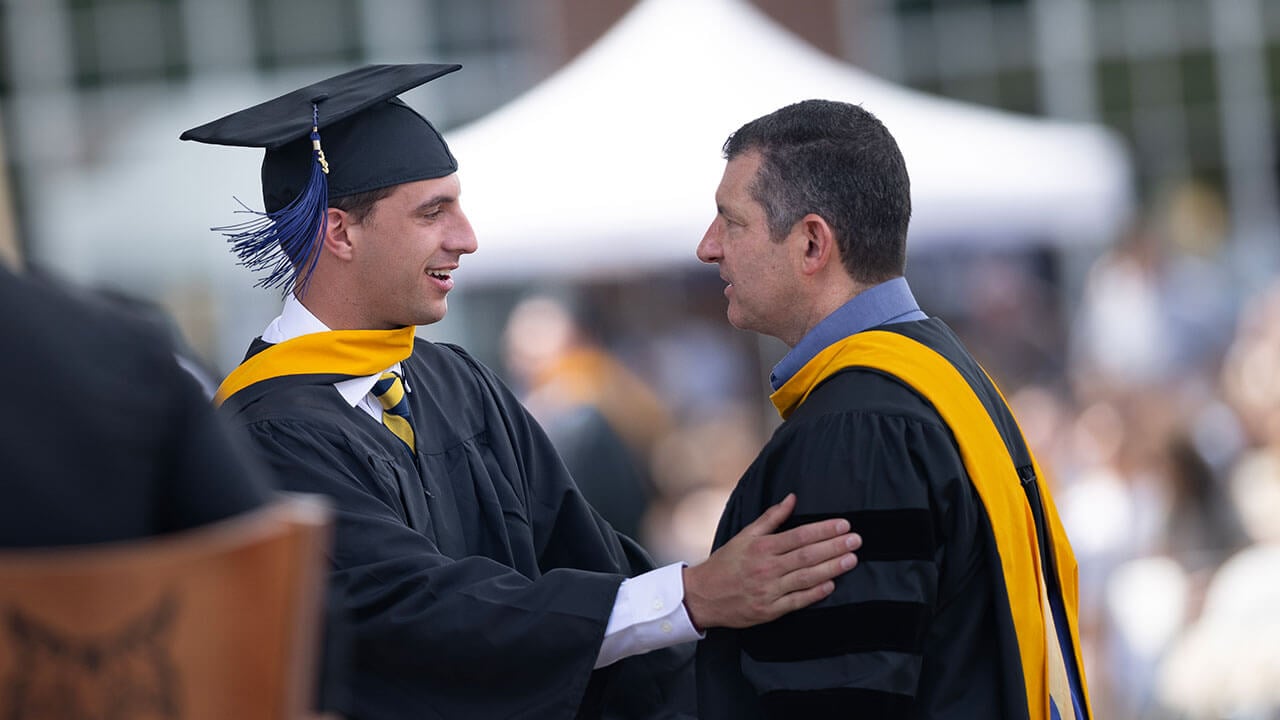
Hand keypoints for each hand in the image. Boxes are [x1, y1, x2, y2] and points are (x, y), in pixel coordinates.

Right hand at [681, 493, 860, 630]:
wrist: (702, 596)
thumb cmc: (726, 563)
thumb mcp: (745, 536)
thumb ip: (771, 518)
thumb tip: (792, 498)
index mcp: (761, 547)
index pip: (799, 536)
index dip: (823, 530)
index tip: (844, 524)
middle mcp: (766, 568)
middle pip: (806, 556)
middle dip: (834, 547)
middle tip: (856, 540)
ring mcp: (768, 591)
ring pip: (805, 578)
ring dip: (831, 568)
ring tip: (851, 559)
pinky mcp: (769, 611)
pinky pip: (796, 601)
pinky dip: (814, 593)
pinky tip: (831, 585)